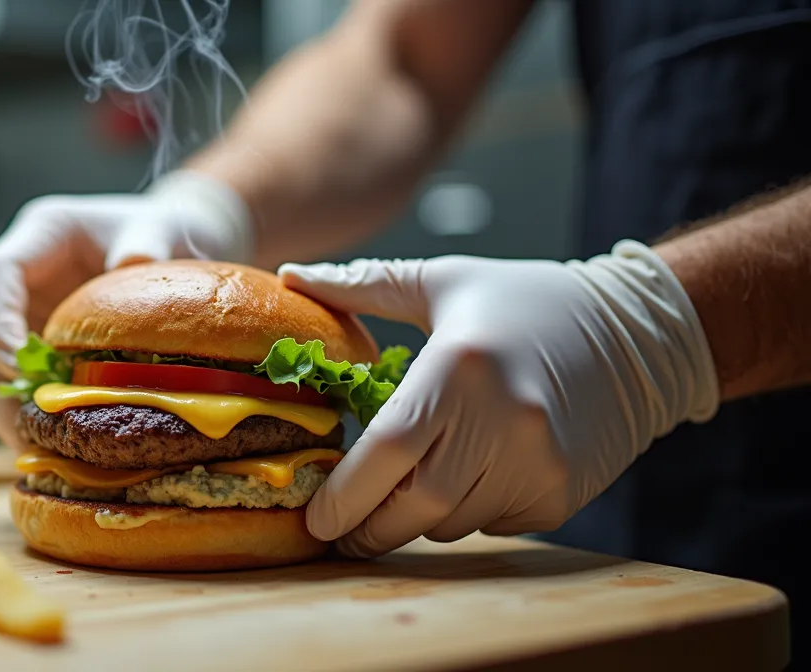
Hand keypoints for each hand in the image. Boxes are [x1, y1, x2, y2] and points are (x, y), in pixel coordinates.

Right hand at [0, 171, 252, 448]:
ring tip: (35, 449)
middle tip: (24, 433)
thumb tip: (134, 260)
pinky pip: (10, 375)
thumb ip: (148, 239)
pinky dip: (24, 409)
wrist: (174, 244)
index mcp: (44, 231)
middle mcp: (20, 270)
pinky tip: (48, 442)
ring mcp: (19, 305)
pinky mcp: (31, 336)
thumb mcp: (165, 227)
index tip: (17, 367)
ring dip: (3, 404)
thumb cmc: (167, 230)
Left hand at [279, 241, 720, 556]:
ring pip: (448, 523)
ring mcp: (538, 464)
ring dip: (415, 518)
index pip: (386, 452)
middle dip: (367, 527)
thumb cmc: (524, 302)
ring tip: (403, 494)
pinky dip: (464, 513)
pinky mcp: (560, 494)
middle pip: (412, 506)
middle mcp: (503, 422)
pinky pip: (490, 525)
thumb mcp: (442, 282)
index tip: (312, 518)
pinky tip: (468, 478)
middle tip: (340, 530)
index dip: (342, 496)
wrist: (636, 334)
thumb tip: (290, 275)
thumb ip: (362, 285)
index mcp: (460, 367)